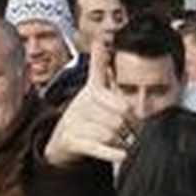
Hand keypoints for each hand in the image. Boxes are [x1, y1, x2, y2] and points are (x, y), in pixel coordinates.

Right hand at [43, 32, 139, 166]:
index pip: (112, 94)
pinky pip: (96, 147)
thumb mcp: (92, 87)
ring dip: (120, 140)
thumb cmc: (84, 113)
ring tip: (122, 142)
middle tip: (134, 132)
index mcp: (90, 91)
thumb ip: (99, 65)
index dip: (128, 106)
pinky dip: (111, 152)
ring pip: (109, 133)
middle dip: (129, 126)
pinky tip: (123, 155)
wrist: (61, 139)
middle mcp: (81, 105)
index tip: (132, 108)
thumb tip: (99, 40)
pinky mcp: (71, 141)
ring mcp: (74, 123)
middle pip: (117, 117)